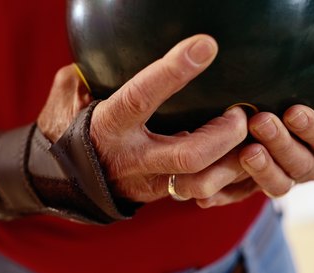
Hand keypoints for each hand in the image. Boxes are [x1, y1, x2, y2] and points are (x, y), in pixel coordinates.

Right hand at [38, 34, 253, 203]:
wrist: (65, 181)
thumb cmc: (70, 130)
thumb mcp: (70, 96)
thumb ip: (90, 74)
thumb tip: (109, 52)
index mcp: (108, 126)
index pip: (141, 98)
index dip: (172, 73)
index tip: (205, 46)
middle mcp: (132, 158)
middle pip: (188, 155)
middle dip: (223, 134)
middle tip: (240, 113)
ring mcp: (149, 182)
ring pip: (201, 183)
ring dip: (232, 162)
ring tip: (248, 137)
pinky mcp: (161, 193)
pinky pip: (202, 190)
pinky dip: (226, 174)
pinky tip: (237, 156)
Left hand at [236, 71, 313, 197]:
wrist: (296, 143)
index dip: (312, 129)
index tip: (293, 112)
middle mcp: (312, 168)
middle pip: (298, 163)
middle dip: (279, 143)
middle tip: (259, 122)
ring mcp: (286, 180)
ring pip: (277, 182)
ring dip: (261, 168)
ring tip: (246, 151)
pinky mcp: (262, 187)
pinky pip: (248, 193)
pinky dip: (234, 190)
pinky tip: (217, 185)